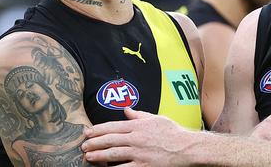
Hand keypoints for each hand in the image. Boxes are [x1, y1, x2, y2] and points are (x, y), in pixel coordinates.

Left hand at [81, 108, 195, 166]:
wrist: (187, 147)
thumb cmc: (172, 132)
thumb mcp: (156, 118)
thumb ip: (139, 115)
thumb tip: (126, 109)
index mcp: (138, 125)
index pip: (113, 126)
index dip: (98, 129)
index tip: (87, 132)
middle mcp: (136, 138)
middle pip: (109, 140)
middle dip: (94, 143)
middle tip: (83, 146)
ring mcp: (139, 153)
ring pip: (113, 154)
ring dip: (98, 156)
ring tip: (88, 157)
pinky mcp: (144, 166)